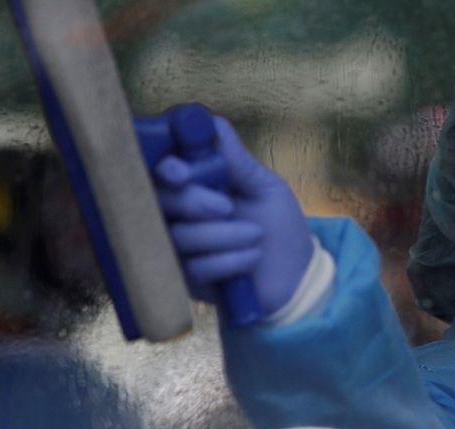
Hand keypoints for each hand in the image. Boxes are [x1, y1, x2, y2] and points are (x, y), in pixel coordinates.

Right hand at [152, 116, 313, 315]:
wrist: (296, 276)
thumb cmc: (278, 226)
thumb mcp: (265, 188)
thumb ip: (237, 161)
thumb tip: (213, 124)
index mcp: (193, 183)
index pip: (159, 164)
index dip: (165, 165)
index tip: (181, 172)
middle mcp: (176, 212)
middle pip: (158, 198)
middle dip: (191, 201)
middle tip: (226, 207)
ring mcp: (176, 246)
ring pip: (176, 235)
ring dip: (221, 235)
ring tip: (255, 236)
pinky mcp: (184, 279)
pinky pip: (192, 267)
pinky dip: (227, 260)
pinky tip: (252, 258)